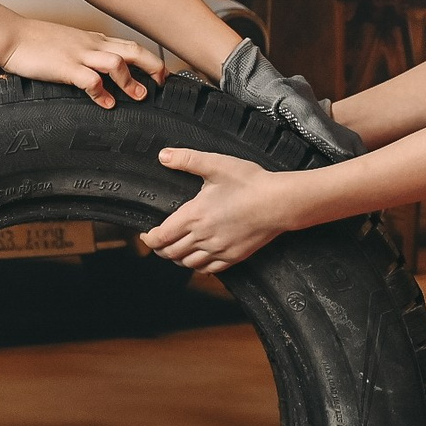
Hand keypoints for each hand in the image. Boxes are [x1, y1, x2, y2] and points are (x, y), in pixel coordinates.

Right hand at [1, 20, 162, 107]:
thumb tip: (100, 72)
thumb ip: (86, 55)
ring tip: (140, 96)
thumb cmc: (35, 42)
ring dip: (131, 81)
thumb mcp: (68, 44)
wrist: (11, 36)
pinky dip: (102, 93)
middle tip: (163, 82)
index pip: (129, 46)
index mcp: (93, 39)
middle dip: (153, 66)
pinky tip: (106, 104)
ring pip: (117, 63)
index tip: (160, 74)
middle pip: (133, 50)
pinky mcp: (65, 67)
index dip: (150, 59)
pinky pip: (90, 79)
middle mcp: (91, 45)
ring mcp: (79, 55)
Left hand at [140, 148, 291, 270]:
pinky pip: (208, 269)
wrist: (280, 202)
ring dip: (177, 259)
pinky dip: (197, 266)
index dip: (149, 239)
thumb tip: (163, 156)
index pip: (162, 236)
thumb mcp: (217, 165)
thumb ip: (187, 160)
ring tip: (174, 250)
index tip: (146, 236)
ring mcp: (218, 249)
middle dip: (160, 249)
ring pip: (187, 263)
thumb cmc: (250, 182)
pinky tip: (196, 259)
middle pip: (171, 253)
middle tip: (157, 243)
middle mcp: (203, 237)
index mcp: (194, 215)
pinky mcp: (233, 257)